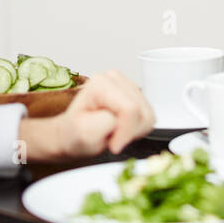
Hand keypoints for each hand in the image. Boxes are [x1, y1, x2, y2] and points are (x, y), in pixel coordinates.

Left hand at [20, 70, 155, 161]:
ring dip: (135, 131)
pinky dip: (138, 129)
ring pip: (148, 115)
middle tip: (112, 138)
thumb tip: (119, 119)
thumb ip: (103, 123)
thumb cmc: (76, 133)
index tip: (113, 144)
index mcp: (101, 84)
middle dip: (130, 132)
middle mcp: (115, 79)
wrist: (74, 134)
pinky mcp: (136, 95)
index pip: (130, 109)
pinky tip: (123, 129)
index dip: (125, 132)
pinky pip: (149, 117)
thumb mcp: (83, 132)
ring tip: (115, 133)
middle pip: (141, 112)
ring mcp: (127, 85)